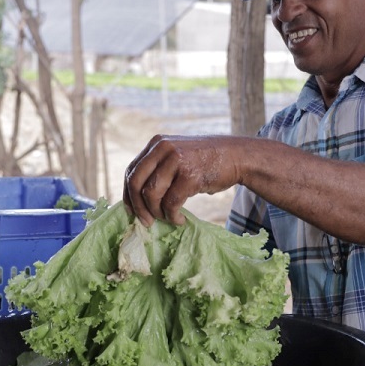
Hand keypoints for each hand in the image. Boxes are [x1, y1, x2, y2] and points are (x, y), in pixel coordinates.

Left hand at [123, 135, 241, 225]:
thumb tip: (137, 199)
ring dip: (157, 213)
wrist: (236, 156)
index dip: (128, 194)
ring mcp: (176, 160)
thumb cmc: (205, 162)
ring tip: (168, 218)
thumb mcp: (177, 156)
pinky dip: (172, 216)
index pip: (131, 171)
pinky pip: (171, 203)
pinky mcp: (190, 175)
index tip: (132, 211)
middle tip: (146, 222)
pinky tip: (179, 219)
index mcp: (156, 144)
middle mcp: (163, 148)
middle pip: (136, 183)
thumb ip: (158, 168)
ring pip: (152, 194)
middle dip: (138, 207)